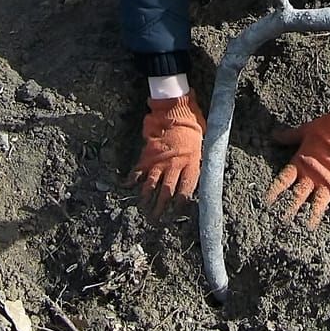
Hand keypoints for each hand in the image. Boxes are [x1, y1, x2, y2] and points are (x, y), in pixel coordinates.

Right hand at [128, 93, 204, 216]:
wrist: (175, 111)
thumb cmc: (192, 126)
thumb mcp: (201, 146)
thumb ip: (197, 162)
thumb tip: (197, 177)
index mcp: (191, 164)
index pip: (185, 191)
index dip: (180, 204)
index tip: (176, 214)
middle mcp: (175, 165)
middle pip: (167, 192)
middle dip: (161, 208)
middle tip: (156, 219)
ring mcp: (160, 160)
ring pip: (152, 184)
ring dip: (147, 198)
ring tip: (143, 208)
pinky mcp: (148, 154)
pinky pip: (139, 170)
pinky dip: (133, 179)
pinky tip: (127, 186)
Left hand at [265, 109, 329, 227]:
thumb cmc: (325, 127)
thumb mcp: (304, 131)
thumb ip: (289, 137)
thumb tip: (274, 136)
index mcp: (301, 163)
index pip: (283, 180)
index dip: (274, 191)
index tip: (266, 202)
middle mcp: (312, 175)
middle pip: (297, 196)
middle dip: (289, 209)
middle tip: (282, 223)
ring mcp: (328, 181)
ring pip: (317, 203)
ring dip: (312, 216)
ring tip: (308, 229)